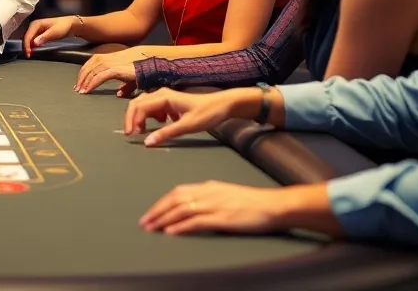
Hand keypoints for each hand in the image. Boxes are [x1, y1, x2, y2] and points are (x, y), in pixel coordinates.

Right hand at [22, 16, 74, 56]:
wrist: (69, 24)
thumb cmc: (62, 26)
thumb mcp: (54, 32)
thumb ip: (43, 37)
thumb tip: (34, 43)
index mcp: (36, 24)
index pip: (27, 35)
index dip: (26, 45)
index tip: (28, 53)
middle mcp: (34, 26)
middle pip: (26, 38)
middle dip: (26, 47)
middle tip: (28, 56)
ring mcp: (35, 30)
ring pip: (28, 40)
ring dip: (28, 47)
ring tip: (30, 55)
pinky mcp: (38, 34)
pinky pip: (32, 41)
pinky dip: (32, 46)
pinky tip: (34, 51)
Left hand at [74, 49, 144, 93]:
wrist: (148, 66)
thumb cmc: (140, 70)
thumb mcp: (129, 78)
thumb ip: (124, 85)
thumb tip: (119, 94)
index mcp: (108, 58)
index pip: (90, 64)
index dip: (84, 73)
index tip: (80, 83)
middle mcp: (106, 58)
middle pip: (88, 68)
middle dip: (81, 78)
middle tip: (77, 89)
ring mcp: (110, 63)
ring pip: (91, 73)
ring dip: (84, 82)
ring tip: (80, 91)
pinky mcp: (114, 69)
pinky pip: (98, 77)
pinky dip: (91, 84)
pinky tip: (87, 90)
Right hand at [124, 87, 256, 145]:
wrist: (223, 105)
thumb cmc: (207, 113)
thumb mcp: (187, 126)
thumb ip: (166, 133)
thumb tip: (146, 143)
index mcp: (164, 97)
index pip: (139, 106)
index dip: (131, 121)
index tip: (131, 136)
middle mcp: (162, 94)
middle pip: (137, 103)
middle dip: (132, 119)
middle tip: (132, 135)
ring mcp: (165, 96)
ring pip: (143, 104)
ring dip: (140, 117)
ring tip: (143, 131)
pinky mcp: (169, 101)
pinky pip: (152, 107)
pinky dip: (149, 116)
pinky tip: (158, 124)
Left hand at [140, 181, 288, 235]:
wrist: (273, 205)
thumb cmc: (253, 202)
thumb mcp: (226, 194)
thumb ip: (209, 198)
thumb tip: (193, 207)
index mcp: (208, 186)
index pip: (178, 192)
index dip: (162, 202)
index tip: (151, 212)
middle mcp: (208, 193)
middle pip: (175, 199)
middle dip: (157, 211)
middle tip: (144, 221)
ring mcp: (215, 205)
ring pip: (182, 210)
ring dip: (164, 219)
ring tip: (152, 228)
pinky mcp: (222, 218)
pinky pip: (196, 222)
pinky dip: (181, 226)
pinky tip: (171, 232)